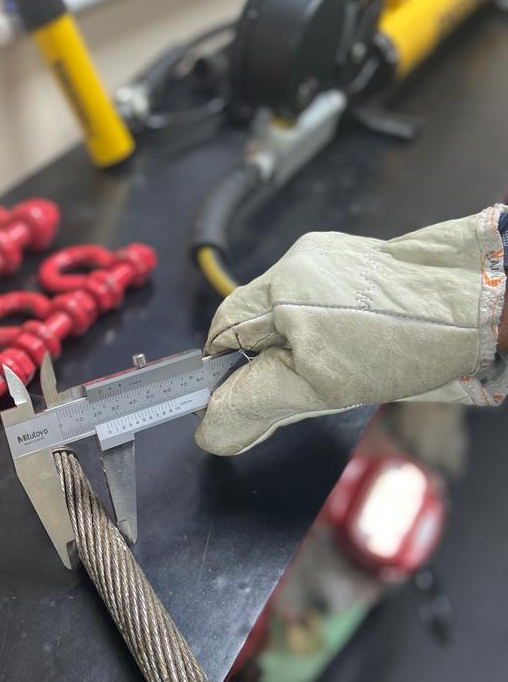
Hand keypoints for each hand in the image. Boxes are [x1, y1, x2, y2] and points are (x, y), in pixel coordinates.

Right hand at [196, 206, 506, 455]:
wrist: (471, 310)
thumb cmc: (402, 349)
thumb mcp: (320, 388)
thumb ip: (257, 402)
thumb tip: (211, 429)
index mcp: (281, 289)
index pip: (224, 328)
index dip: (224, 365)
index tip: (232, 393)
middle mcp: (296, 260)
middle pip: (251, 313)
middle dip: (262, 351)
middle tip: (293, 381)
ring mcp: (323, 252)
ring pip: (281, 302)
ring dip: (289, 334)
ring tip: (329, 359)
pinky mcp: (346, 254)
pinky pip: (310, 289)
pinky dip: (315, 317)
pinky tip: (345, 337)